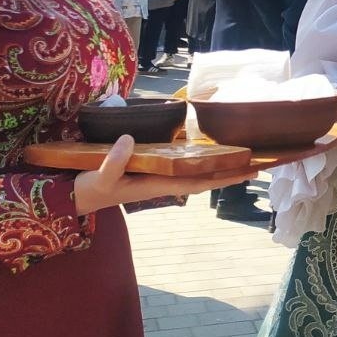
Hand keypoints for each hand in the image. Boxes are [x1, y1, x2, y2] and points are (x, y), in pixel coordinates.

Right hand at [72, 135, 258, 215]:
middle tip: (259, 165)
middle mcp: (164, 182)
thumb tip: (129, 140)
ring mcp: (159, 176)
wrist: (76, 196)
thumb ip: (113, 161)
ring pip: (196, 173)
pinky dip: (199, 160)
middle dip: (230, 173)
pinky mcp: (152, 169)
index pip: (199, 182)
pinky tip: (209, 152)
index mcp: (157, 185)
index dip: (223, 177)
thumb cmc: (90, 188)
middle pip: (204, 178)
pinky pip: (182, 165)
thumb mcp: (100, 177)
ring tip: (242, 157)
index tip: (248, 171)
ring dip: (218, 166)